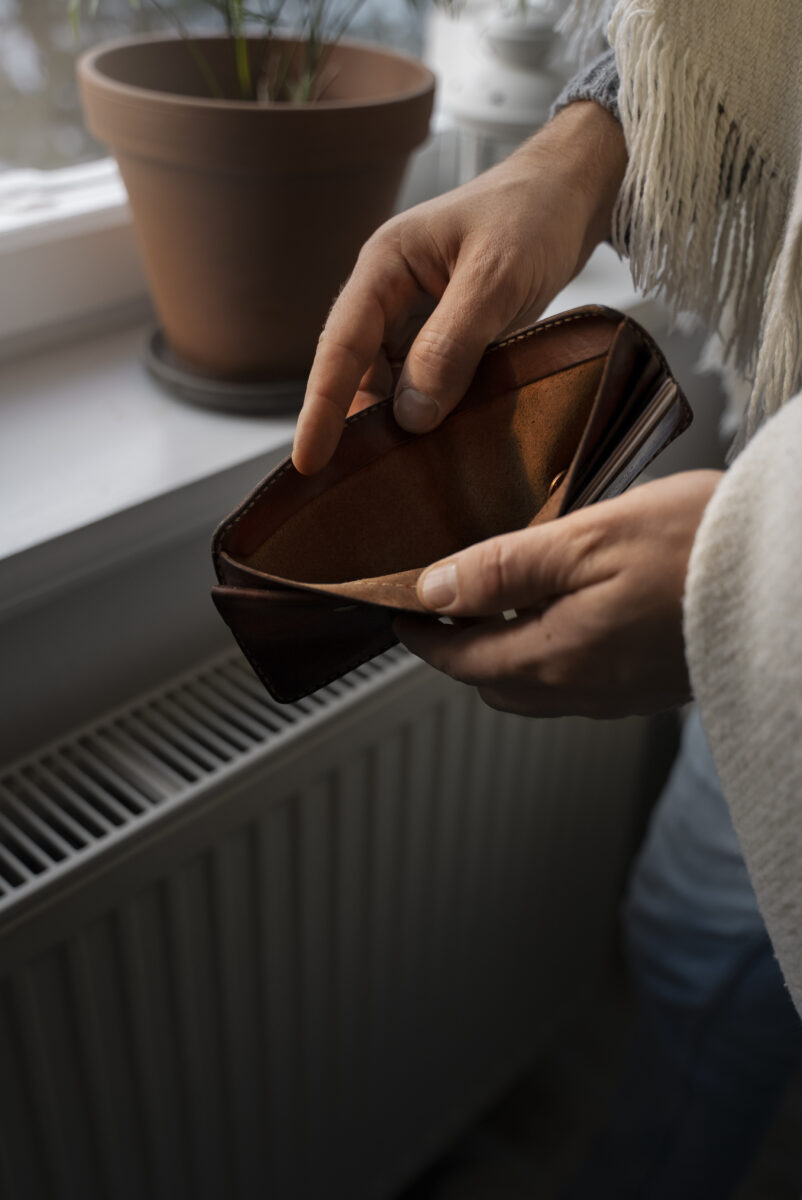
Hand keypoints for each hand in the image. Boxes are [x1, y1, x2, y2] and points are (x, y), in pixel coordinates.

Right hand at [292, 101, 626, 473]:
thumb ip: (451, 343)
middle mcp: (390, 293)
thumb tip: (411, 415)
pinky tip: (437, 444)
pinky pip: (425, 382)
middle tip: (345, 486)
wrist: (575, 193)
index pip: (340, 345)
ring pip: (390, 381)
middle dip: (350, 423)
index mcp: (384, 265)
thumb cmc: (534, 215)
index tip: (308, 460)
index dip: (321, 406)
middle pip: (356, 369)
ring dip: (393, 422)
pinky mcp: (447, 334)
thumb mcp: (496, 277)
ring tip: (396, 475)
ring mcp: (417, 315)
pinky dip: (427, 412)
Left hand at [394, 472, 722, 718]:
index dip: (423, 639)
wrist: (788, 579)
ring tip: (502, 602)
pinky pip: (581, 684)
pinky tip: (567, 613)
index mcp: (557, 656)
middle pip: (496, 684)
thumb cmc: (696, 546)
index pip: (463, 662)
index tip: (399, 615)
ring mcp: (622, 693)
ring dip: (506, 655)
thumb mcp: (587, 539)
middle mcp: (585, 689)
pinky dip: (552, 655)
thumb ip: (504, 567)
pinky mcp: (653, 685)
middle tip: (443, 607)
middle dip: (461, 652)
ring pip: (539, 688)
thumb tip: (433, 590)